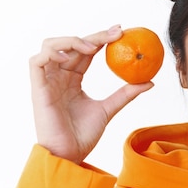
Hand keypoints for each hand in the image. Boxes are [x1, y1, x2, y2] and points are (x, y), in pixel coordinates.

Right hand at [29, 25, 152, 163]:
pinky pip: (36, 61)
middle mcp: (58, 76)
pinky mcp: (37, 88)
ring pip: (51, 46)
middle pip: (73, 45)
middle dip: (95, 36)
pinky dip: (52, 53)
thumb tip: (150, 82)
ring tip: (92, 47)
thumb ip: (126, 94)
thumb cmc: (84, 136)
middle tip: (117, 33)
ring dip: (72, 40)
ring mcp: (47, 81)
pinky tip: (71, 57)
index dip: (101, 39)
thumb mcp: (109, 109)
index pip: (86, 52)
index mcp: (73, 79)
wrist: (69, 155)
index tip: (122, 32)